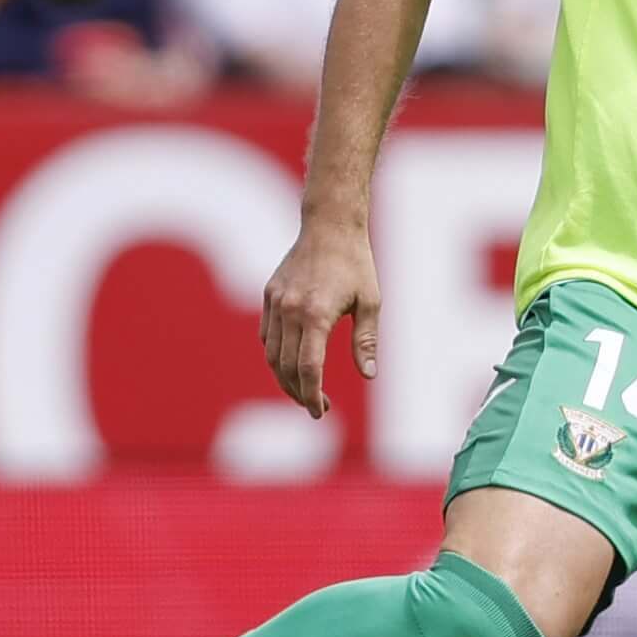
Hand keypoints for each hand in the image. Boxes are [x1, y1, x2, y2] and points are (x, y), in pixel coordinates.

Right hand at [261, 215, 380, 417]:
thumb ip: (366, 340)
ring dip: (285, 378)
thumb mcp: (370, 302)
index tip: (319, 413)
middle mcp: (290, 310)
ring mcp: (275, 302)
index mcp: (317, 314)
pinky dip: (276, 355)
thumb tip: (368, 374)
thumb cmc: (356, 263)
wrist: (329, 224)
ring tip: (304, 390)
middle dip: (299, 393)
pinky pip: (266, 335)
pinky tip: (293, 362)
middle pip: (286, 367)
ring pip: (272, 354)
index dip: (311, 395)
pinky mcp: (269, 295)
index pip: (309, 368)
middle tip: (317, 407)